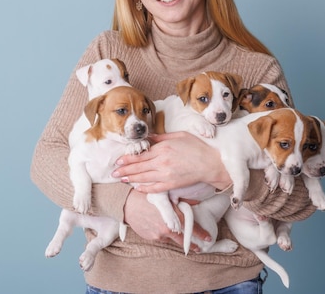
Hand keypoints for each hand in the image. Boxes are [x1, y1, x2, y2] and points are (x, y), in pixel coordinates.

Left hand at [113, 131, 231, 192]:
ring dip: (130, 179)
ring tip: (121, 179)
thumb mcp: (178, 135)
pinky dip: (144, 188)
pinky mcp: (172, 184)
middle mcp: (162, 162)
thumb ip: (161, 138)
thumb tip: (148, 138)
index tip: (118, 160)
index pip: (140, 155)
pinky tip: (137, 188)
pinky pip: (154, 188)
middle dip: (124, 170)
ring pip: (143, 178)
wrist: (211, 163)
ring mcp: (166, 174)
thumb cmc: (197, 147)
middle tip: (114, 173)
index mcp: (163, 148)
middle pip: (138, 167)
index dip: (127, 158)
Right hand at [123, 190, 210, 251]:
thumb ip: (183, 201)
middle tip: (199, 248)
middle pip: (183, 240)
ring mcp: (158, 235)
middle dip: (192, 244)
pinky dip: (161, 233)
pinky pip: (159, 237)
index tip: (209, 239)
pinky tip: (155, 224)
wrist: (128, 203)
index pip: (192, 228)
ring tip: (169, 228)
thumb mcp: (166, 196)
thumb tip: (197, 202)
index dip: (201, 234)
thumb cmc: (148, 196)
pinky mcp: (150, 238)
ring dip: (172, 235)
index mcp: (173, 217)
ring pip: (170, 238)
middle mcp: (167, 228)